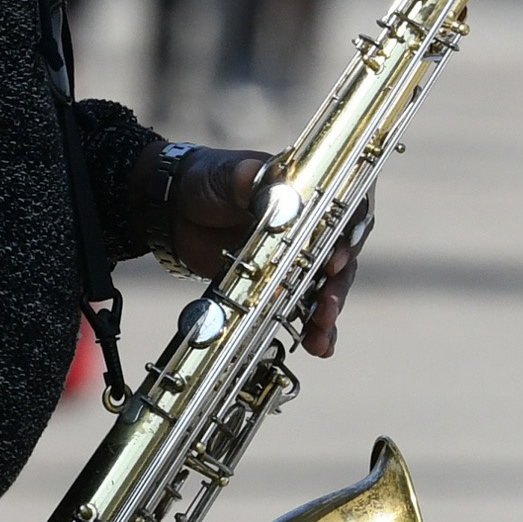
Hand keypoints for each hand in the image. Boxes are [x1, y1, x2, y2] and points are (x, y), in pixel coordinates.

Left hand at [157, 149, 371, 356]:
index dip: (350, 236)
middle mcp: (311, 226)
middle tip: (327, 306)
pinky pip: (301, 307)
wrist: (172, 210)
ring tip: (320, 337)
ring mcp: (296, 258)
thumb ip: (244, 179)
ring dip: (328, 313)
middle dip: (338, 285)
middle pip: (341, 257)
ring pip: (326, 287)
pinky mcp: (278, 283)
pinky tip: (317, 347)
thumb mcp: (225, 175)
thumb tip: (262, 184)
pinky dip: (311, 328)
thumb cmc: (206, 181)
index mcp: (307, 193)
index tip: (336, 259)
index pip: (346, 212)